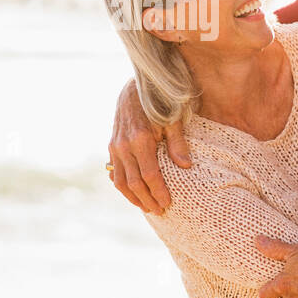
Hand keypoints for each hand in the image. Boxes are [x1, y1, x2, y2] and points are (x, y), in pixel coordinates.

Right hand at [107, 79, 190, 213]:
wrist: (135, 85)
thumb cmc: (159, 101)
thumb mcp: (173, 118)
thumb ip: (178, 143)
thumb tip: (185, 166)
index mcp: (140, 139)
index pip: (149, 175)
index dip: (158, 192)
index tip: (168, 204)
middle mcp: (123, 145)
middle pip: (133, 183)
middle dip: (146, 200)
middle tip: (160, 212)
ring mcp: (115, 146)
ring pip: (120, 181)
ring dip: (133, 197)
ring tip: (147, 208)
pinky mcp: (111, 145)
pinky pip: (115, 172)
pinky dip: (123, 186)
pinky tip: (134, 194)